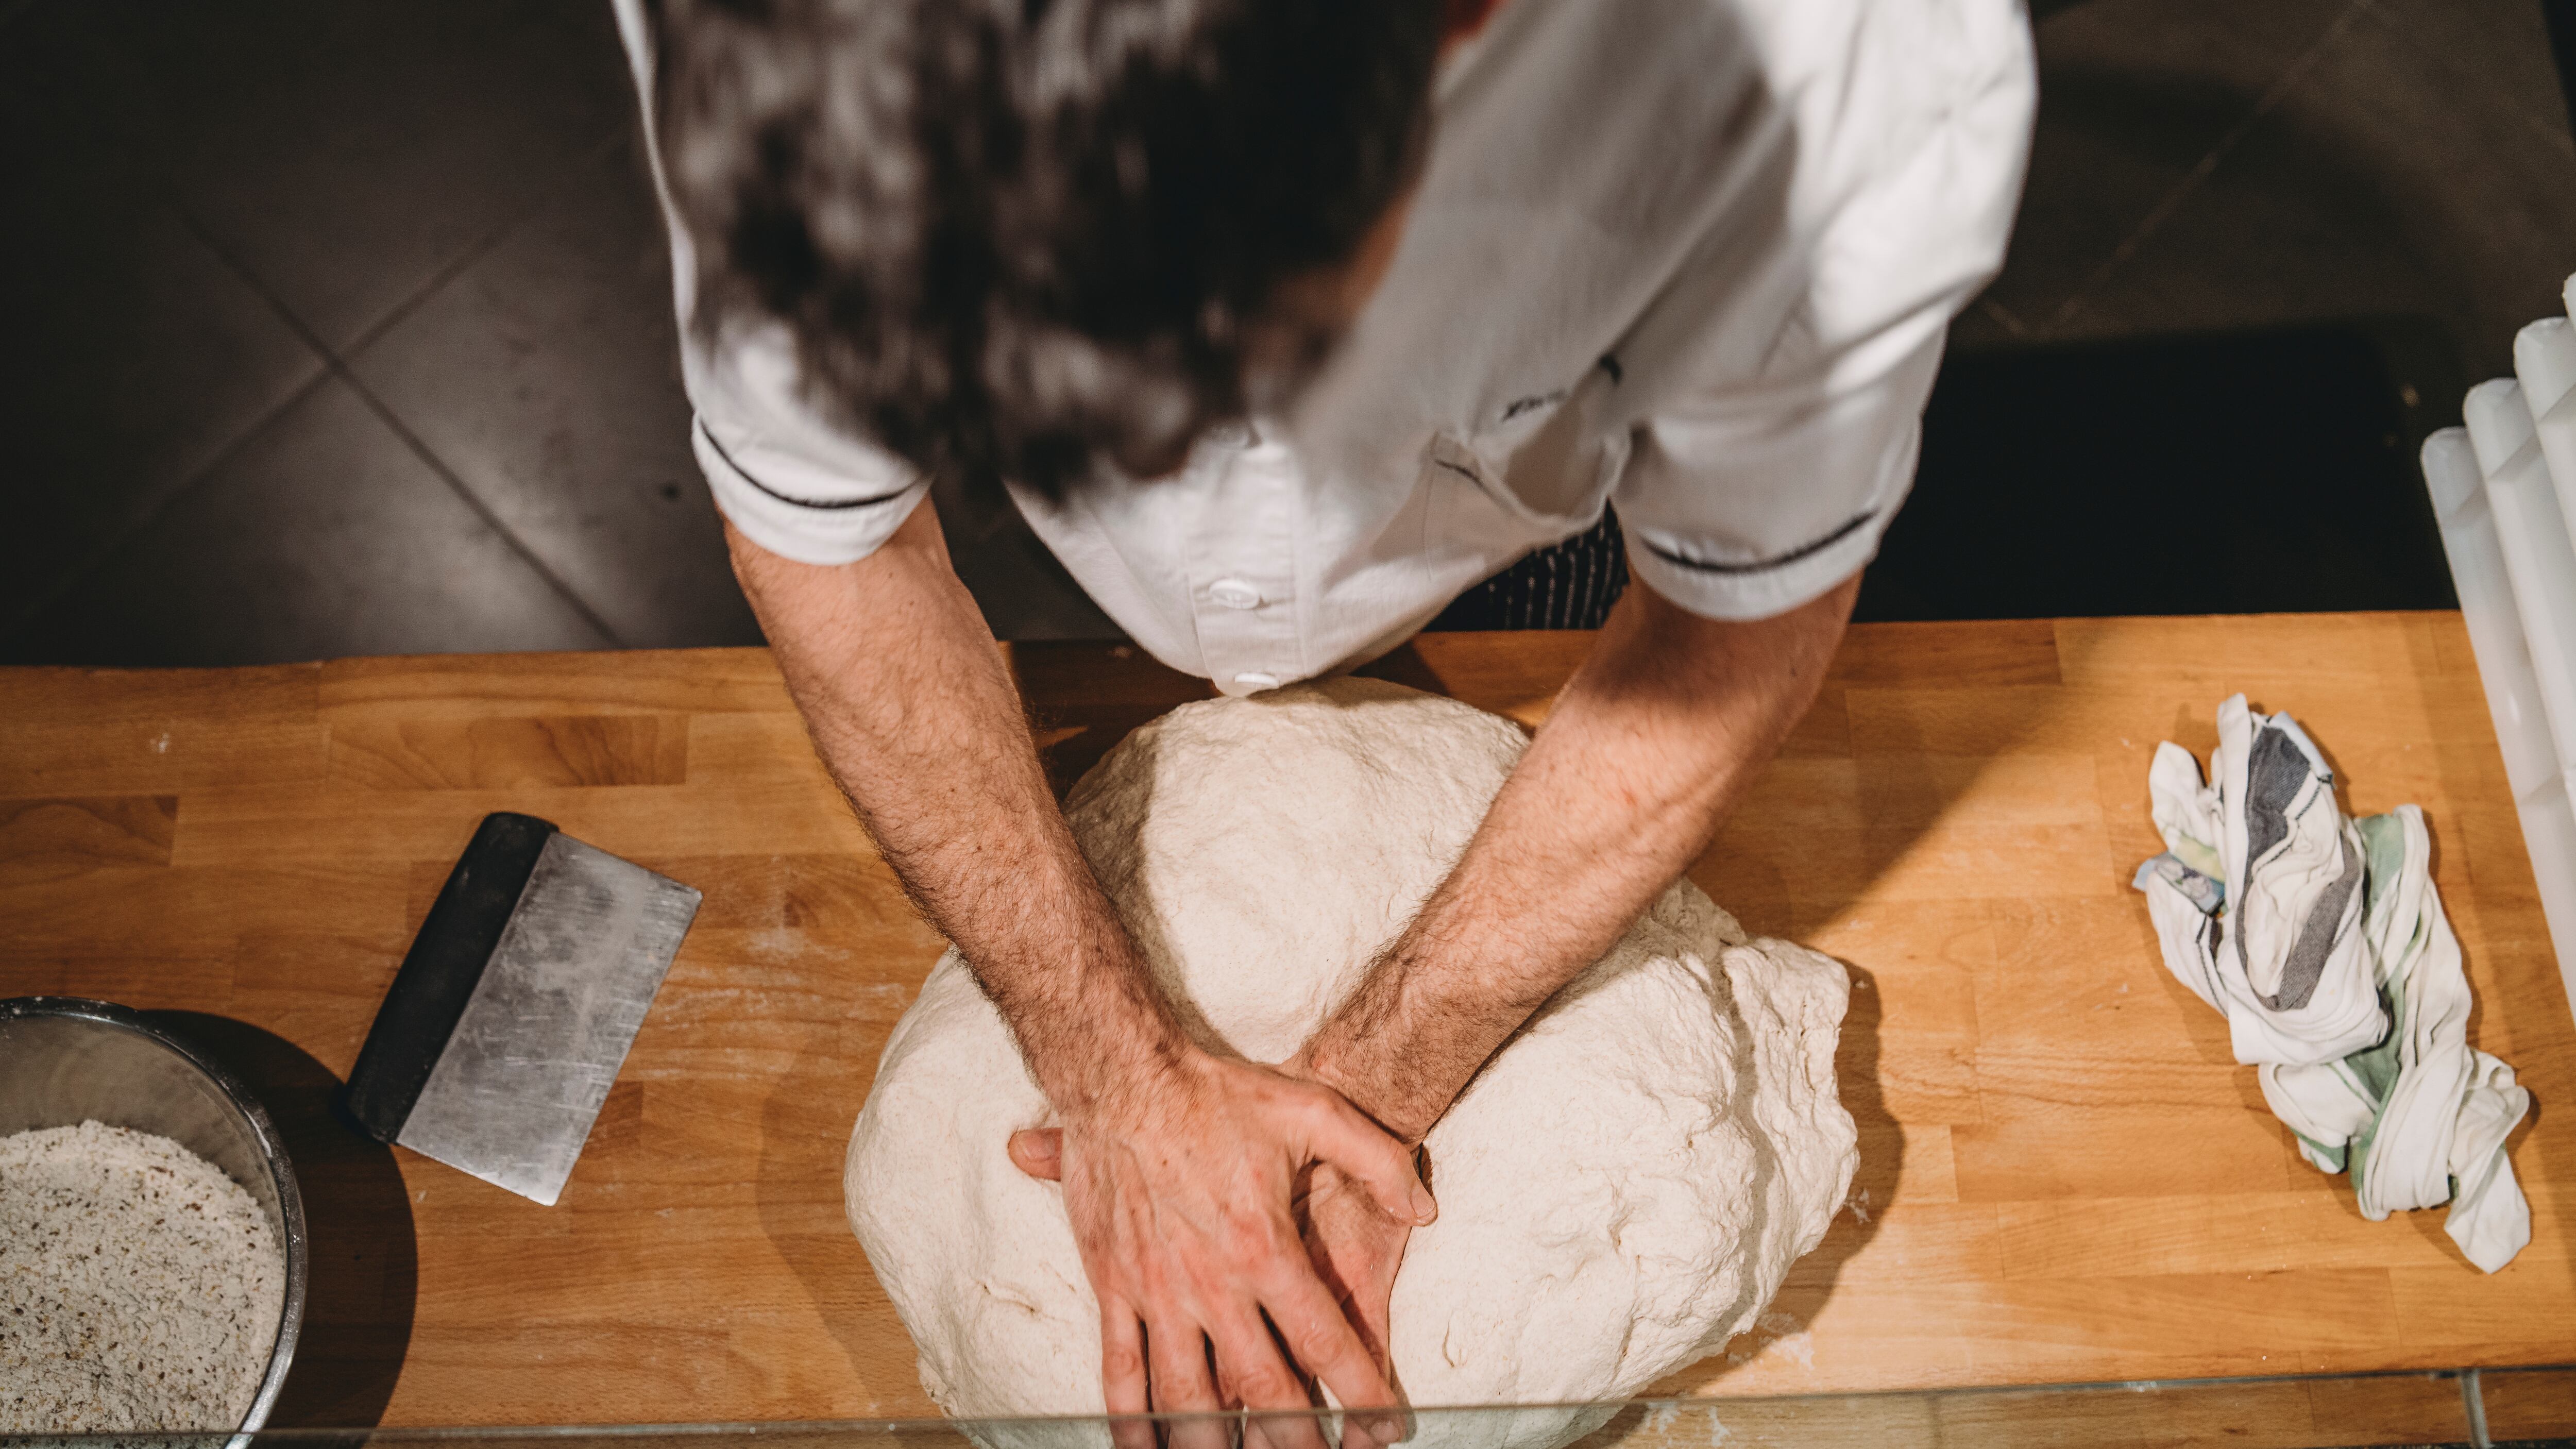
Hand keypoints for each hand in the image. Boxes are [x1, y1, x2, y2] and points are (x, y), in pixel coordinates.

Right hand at [1006, 1052, 1434, 1448]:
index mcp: (1266, 1248)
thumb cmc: (1217, 1092)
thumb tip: (1425, 1211)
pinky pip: (1120, 1372)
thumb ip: (1379, 1159)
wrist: (1124, 1076)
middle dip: (1296, 1440)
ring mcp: (1156, 1291)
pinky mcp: (1113, 1287)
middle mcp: (1212, 1282)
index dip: (1360, 1391)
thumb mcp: (1315, 1110)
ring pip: (1189, 1397)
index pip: (1325, 1340)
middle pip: (1263, 1388)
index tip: (1384, 1427)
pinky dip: (1133, 1424)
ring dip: (1216, 1445)